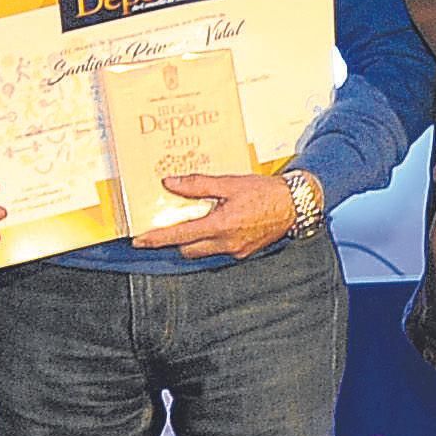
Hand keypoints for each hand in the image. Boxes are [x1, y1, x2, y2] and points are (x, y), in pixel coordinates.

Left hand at [138, 170, 299, 259]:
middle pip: (188, 248)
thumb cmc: (265, 192)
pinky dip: (212, 240)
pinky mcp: (245, 252)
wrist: (296, 204)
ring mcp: (236, 250)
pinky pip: (220, 251)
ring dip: (195, 241)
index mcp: (220, 225)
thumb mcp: (230, 183)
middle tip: (171, 225)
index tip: (139, 241)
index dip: (157, 238)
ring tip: (198, 222)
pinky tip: (219, 225)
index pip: (180, 236)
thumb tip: (170, 183)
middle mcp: (226, 243)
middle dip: (177, 240)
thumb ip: (198, 185)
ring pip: (203, 251)